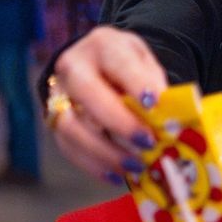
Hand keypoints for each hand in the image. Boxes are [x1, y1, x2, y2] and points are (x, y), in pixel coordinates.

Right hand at [47, 26, 167, 185]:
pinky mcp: (53, 120)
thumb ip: (155, 85)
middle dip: (119, 122)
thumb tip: (168, 115)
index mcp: (103, 45)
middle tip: (148, 143)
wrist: (97, 64)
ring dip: (105, 152)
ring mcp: (58, 94)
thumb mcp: (146, 63)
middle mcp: (73, 67)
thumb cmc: (127, 66)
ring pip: (71, 127)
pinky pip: (67, 146)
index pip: (118, 62)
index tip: (155, 105)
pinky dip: (93, 165)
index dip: (136, 84)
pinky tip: (116, 176)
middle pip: (87, 95)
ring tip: (135, 167)